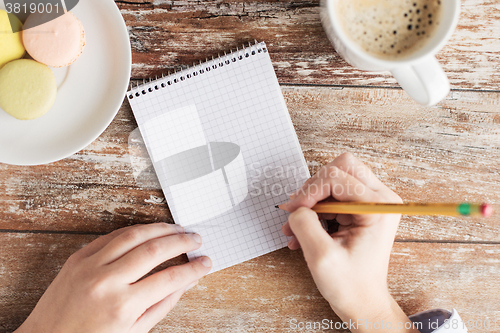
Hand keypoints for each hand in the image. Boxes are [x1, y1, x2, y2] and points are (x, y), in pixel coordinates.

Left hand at [15, 223, 211, 332]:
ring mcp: (90, 266)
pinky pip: (112, 235)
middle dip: (182, 242)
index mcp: (123, 307)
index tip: (205, 263)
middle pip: (155, 250)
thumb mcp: (133, 331)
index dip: (193, 268)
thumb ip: (163, 304)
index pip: (170, 279)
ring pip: (134, 235)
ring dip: (161, 228)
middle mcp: (107, 282)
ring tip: (178, 229)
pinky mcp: (78, 257)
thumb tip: (187, 281)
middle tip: (196, 240)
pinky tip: (149, 231)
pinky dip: (135, 230)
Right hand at [281, 153, 417, 331]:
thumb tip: (295, 207)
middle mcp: (380, 199)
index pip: (336, 177)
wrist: (363, 303)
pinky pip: (333, 196)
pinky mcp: (361, 209)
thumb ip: (304, 224)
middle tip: (297, 211)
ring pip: (334, 180)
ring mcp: (372, 203)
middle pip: (340, 168)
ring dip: (311, 201)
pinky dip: (314, 211)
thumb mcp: (321, 256)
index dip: (309, 191)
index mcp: (378, 207)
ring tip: (295, 227)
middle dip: (313, 188)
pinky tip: (302, 232)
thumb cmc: (351, 286)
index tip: (293, 211)